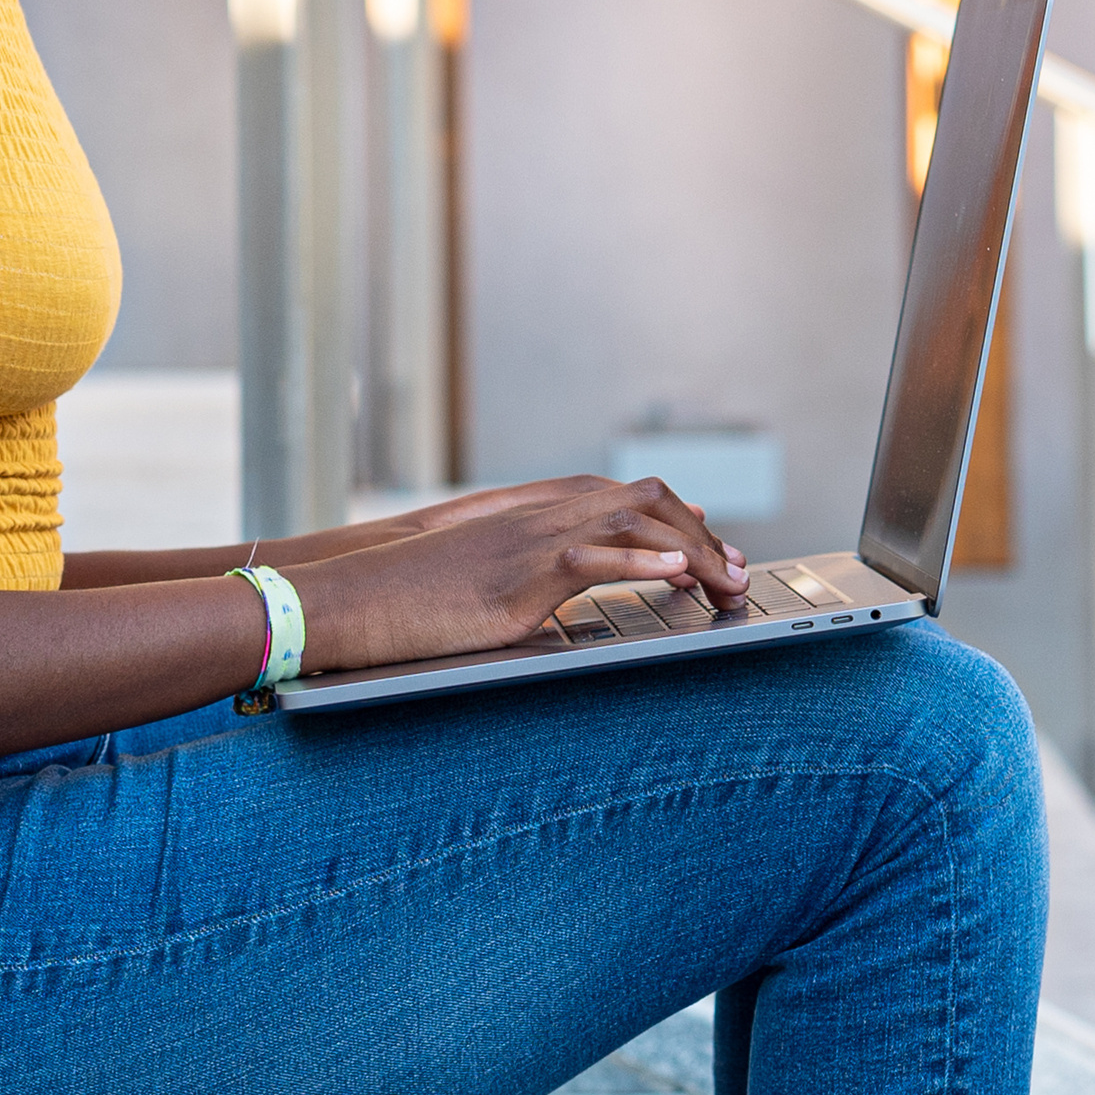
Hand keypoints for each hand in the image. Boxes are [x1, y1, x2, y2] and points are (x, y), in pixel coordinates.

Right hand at [284, 477, 749, 673]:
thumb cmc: (412, 596)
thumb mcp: (484, 581)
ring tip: (727, 582)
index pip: (627, 498)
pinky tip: (678, 574)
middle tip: (735, 577)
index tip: (713, 553)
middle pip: (647, 501)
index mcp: (537, 515)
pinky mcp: (522, 575)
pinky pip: (595, 557)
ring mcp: (534, 540)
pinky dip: (644, 561)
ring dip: (694, 550)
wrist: (359, 595)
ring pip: (635, 521)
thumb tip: (563, 596)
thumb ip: (530, 577)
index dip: (679, 521)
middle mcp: (543, 516)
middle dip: (703, 534)